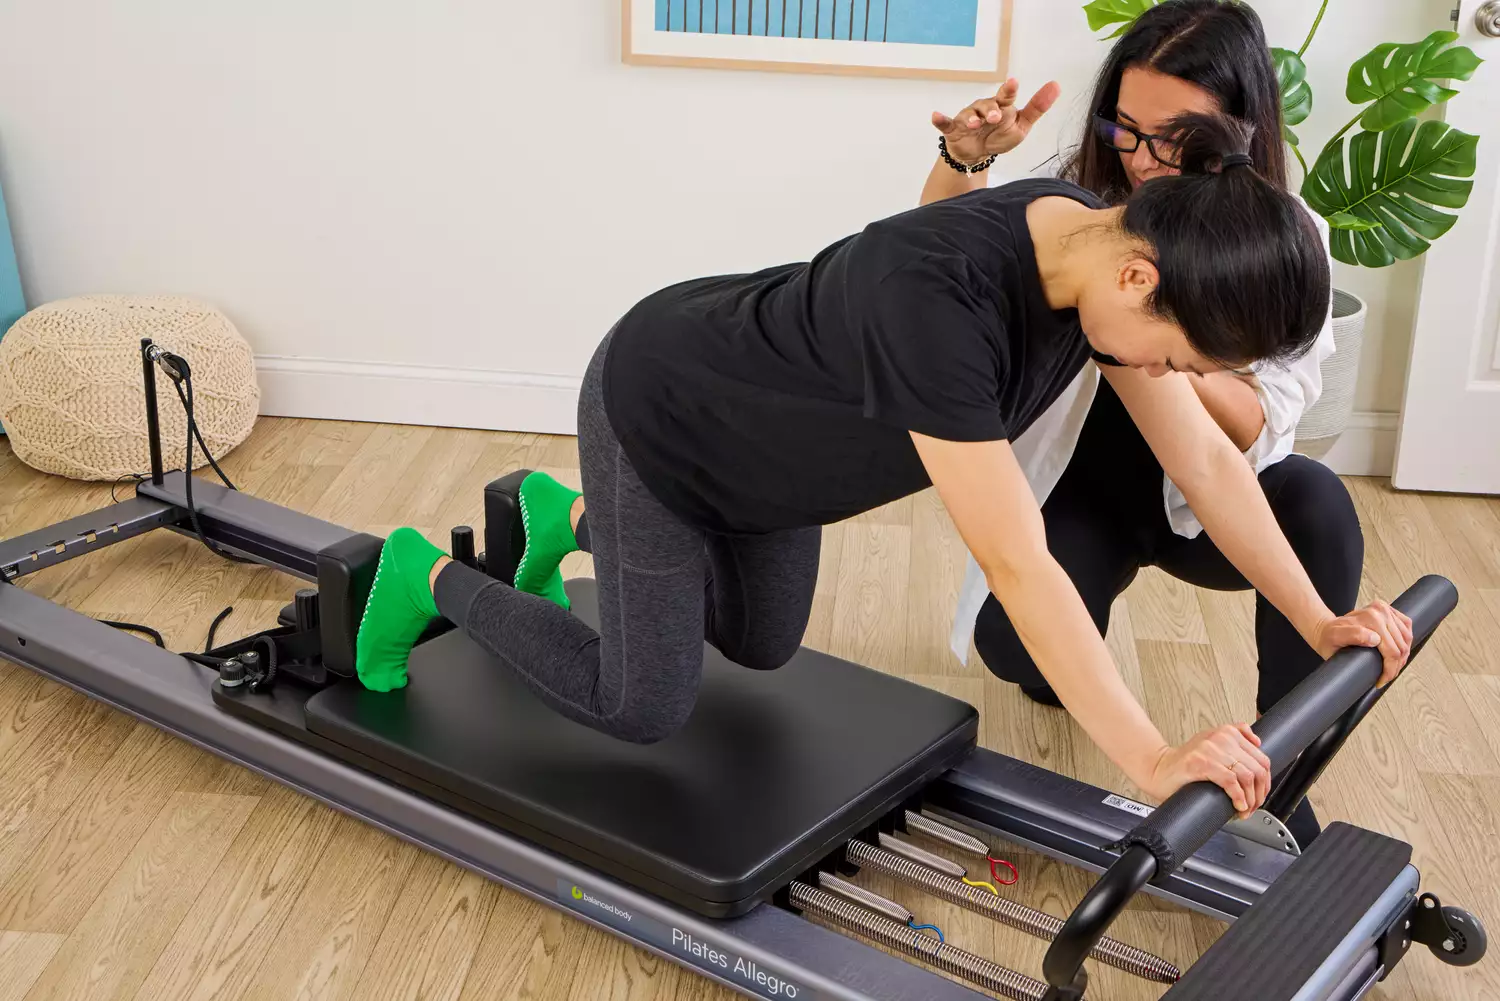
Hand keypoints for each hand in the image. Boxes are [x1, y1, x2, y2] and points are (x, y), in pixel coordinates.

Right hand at [931, 78, 1060, 163]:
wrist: (979, 154)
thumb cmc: (1000, 135)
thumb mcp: (1021, 125)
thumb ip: (1037, 107)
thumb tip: (1056, 85)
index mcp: (1001, 106)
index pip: (1006, 96)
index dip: (1009, 90)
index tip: (1013, 83)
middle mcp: (983, 109)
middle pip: (986, 105)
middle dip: (990, 110)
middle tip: (996, 118)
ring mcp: (967, 118)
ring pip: (968, 114)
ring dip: (971, 117)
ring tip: (975, 123)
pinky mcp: (953, 129)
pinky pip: (945, 124)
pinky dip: (940, 120)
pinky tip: (935, 116)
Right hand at [1143, 723, 1270, 817]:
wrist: (1158, 769)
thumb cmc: (1184, 763)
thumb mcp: (1211, 744)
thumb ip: (1233, 740)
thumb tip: (1258, 744)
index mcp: (1227, 732)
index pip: (1262, 757)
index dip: (1266, 781)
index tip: (1260, 794)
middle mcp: (1221, 738)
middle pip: (1257, 768)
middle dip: (1259, 794)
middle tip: (1252, 806)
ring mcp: (1211, 750)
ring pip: (1247, 776)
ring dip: (1250, 799)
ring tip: (1244, 809)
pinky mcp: (1201, 763)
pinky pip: (1231, 782)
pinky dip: (1238, 798)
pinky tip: (1237, 805)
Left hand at [1309, 600, 1414, 686]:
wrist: (1327, 628)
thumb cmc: (1329, 637)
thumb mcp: (1335, 638)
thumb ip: (1353, 636)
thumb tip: (1375, 639)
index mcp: (1371, 617)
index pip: (1392, 650)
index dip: (1389, 669)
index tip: (1381, 680)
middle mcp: (1381, 611)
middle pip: (1401, 647)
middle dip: (1395, 667)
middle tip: (1386, 677)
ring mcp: (1387, 611)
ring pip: (1407, 640)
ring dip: (1402, 657)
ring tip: (1391, 668)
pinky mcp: (1391, 613)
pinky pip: (1407, 630)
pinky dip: (1406, 644)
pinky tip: (1398, 653)